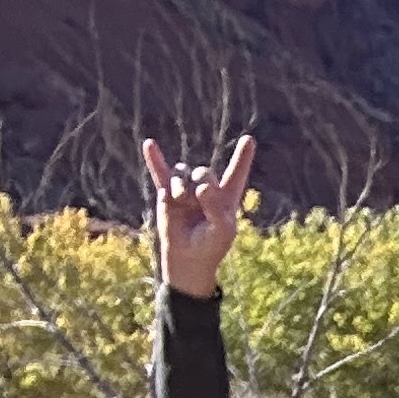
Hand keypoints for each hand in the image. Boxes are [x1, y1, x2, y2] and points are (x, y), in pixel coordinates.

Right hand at [144, 133, 253, 297]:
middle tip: (200, 200)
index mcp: (226, 197)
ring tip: (180, 198)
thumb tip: (201, 188)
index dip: (242, 157)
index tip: (249, 140)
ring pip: (183, 172)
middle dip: (202, 182)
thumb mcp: (222, 230)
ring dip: (182, 184)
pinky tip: (149, 144)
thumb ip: (217, 208)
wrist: (188, 257)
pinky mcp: (167, 194)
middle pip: (204, 171)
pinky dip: (155, 159)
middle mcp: (206, 190)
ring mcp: (186, 190)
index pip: (236, 174)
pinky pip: (160, 173)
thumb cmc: (211, 245)